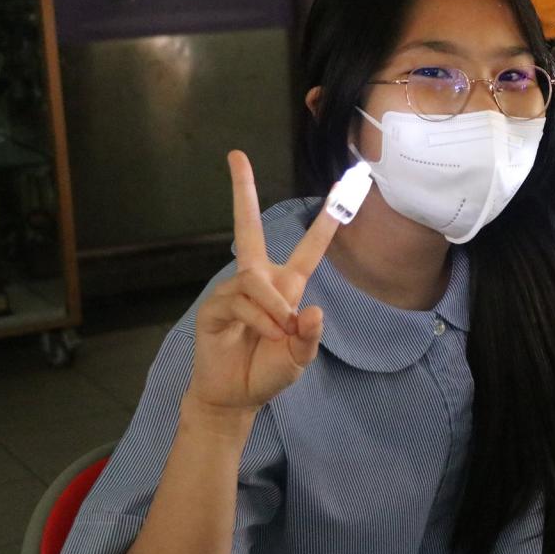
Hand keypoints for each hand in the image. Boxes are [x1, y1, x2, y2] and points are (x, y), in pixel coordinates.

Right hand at [189, 151, 338, 413]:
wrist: (235, 397)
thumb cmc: (268, 372)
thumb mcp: (300, 357)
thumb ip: (310, 336)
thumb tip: (311, 311)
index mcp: (286, 286)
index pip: (309, 248)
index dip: (325, 222)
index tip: (340, 190)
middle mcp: (257, 280)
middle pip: (248, 227)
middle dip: (242, 191)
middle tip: (235, 155)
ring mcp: (233, 291)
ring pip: (255, 280)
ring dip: (273, 308)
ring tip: (278, 334)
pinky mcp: (214, 306)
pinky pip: (241, 300)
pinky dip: (258, 319)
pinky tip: (263, 336)